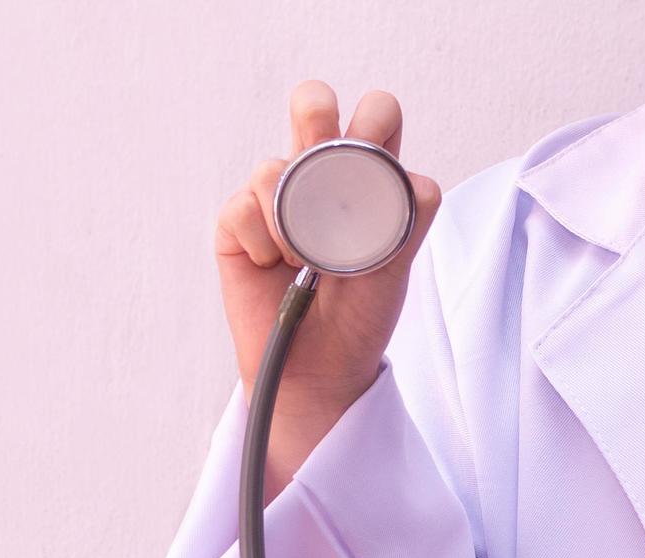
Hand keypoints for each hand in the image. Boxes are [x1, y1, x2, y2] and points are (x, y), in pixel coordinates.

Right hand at [215, 81, 443, 496]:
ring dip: (291, 218)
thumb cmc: (360, 313)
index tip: (375, 161)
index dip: (373, 121)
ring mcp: (272, 198)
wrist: (319, 368)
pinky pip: (242, 208)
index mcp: (366, 176)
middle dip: (314, 114)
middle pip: (312, 103)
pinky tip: (273, 269)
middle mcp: (317, 177)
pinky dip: (262, 243)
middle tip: (322, 152)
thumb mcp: (398, 263)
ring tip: (303, 260)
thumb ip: (408, 214)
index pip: (373, 115)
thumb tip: (408, 175)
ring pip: (271, 165)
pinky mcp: (236, 225)